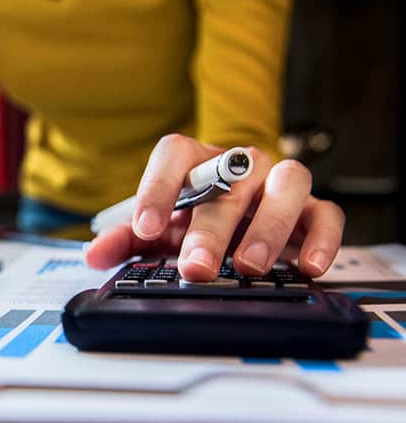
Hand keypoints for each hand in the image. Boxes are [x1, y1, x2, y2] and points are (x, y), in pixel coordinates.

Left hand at [85, 134, 344, 279]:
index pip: (174, 155)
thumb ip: (124, 241)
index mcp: (195, 163)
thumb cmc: (191, 222)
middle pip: (229, 182)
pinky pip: (327, 214)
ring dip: (269, 225)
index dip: (157, 189)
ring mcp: (278, 184)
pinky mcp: (312, 209)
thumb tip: (95, 254)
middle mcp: (239, 166)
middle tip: (195, 267)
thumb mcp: (156, 233)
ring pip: (288, 183)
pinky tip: (308, 267)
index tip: (143, 228)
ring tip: (249, 265)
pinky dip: (322, 239)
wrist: (235, 226)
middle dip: (210, 229)